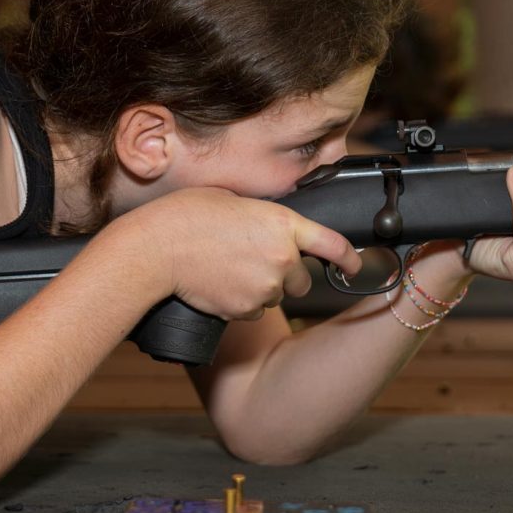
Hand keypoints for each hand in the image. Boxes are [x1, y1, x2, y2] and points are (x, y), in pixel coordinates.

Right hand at [123, 188, 362, 319]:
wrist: (156, 249)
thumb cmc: (187, 215)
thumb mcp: (233, 201)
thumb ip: (263, 217)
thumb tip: (269, 228)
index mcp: (283, 224)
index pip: (332, 244)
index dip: (349, 258)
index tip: (355, 265)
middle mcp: (282, 258)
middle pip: (302, 280)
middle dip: (286, 276)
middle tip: (253, 262)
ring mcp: (265, 287)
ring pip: (274, 296)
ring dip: (260, 288)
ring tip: (227, 269)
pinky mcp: (244, 310)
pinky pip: (251, 311)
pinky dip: (240, 302)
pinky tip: (218, 284)